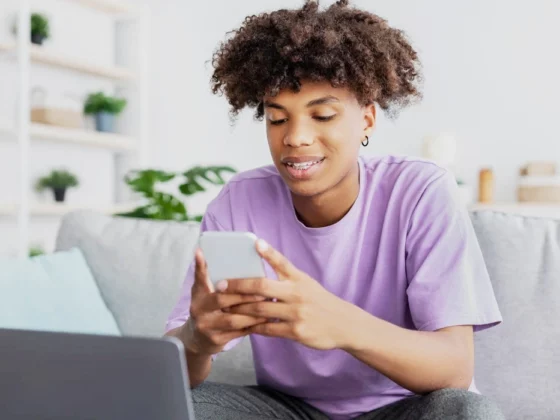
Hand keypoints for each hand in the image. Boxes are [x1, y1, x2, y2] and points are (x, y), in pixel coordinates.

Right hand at [183, 249, 267, 355]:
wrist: (197, 340)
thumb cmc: (207, 309)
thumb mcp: (203, 293)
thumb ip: (206, 276)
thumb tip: (202, 250)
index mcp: (197, 294)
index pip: (199, 277)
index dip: (201, 265)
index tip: (202, 251)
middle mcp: (198, 309)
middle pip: (222, 299)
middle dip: (244, 295)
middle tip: (263, 291)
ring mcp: (206, 326)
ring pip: (233, 318)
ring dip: (253, 312)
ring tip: (268, 305)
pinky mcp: (216, 340)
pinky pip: (238, 332)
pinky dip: (253, 325)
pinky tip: (265, 319)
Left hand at [217, 240, 353, 350]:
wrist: (343, 325)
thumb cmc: (319, 301)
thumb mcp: (306, 282)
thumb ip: (285, 272)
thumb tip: (262, 255)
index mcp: (299, 279)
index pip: (282, 262)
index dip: (269, 252)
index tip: (255, 243)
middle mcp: (297, 294)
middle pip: (263, 286)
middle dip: (239, 286)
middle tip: (221, 286)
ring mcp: (296, 313)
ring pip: (261, 309)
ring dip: (240, 308)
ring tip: (224, 307)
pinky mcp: (295, 332)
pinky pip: (268, 329)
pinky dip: (253, 327)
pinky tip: (241, 325)